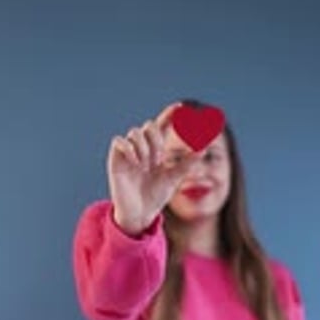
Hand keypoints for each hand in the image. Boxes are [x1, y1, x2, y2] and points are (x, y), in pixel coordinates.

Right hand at [106, 102, 196, 233]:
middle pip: (149, 126)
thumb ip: (188, 162)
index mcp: (156, 149)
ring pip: (135, 132)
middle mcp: (142, 147)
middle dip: (156, 141)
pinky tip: (137, 164)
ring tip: (146, 167)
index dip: (170, 114)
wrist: (141, 213)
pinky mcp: (115, 159)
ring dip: (144, 148)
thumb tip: (203, 147)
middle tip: (158, 161)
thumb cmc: (156, 195)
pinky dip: (130, 149)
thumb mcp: (175, 177)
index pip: (162, 125)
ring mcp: (128, 152)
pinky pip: (119, 141)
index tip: (181, 107)